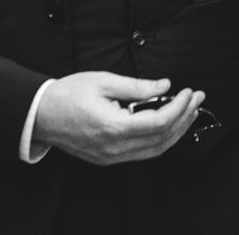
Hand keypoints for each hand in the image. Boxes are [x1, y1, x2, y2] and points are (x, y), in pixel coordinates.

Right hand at [32, 72, 205, 165]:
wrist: (40, 115)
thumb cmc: (68, 94)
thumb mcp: (104, 80)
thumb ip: (138, 86)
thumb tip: (165, 84)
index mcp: (113, 127)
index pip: (159, 122)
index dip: (179, 107)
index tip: (189, 91)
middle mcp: (114, 148)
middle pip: (162, 139)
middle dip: (184, 118)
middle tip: (197, 98)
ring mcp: (111, 157)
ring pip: (155, 150)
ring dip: (177, 131)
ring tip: (189, 111)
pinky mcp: (108, 159)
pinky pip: (142, 153)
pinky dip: (160, 139)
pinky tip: (169, 124)